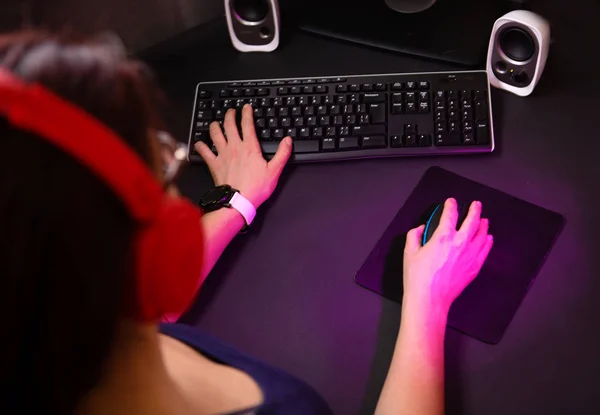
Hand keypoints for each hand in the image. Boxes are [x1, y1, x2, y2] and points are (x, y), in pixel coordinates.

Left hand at [194, 104, 292, 207]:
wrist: (238, 201)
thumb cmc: (256, 188)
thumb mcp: (274, 171)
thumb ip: (282, 154)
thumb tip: (288, 141)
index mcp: (249, 147)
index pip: (247, 124)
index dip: (247, 113)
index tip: (246, 107)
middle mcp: (234, 147)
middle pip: (229, 125)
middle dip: (230, 115)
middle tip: (231, 111)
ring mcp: (222, 155)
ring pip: (215, 134)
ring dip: (215, 126)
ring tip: (216, 123)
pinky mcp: (214, 164)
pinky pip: (204, 151)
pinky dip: (200, 146)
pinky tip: (199, 143)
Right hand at [402, 198, 493, 313]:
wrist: (430, 299)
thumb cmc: (417, 277)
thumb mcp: (409, 253)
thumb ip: (414, 236)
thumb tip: (420, 229)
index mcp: (443, 237)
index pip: (449, 215)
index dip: (451, 206)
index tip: (451, 202)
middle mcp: (460, 243)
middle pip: (472, 221)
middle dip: (474, 210)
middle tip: (476, 204)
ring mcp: (470, 255)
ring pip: (482, 235)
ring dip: (483, 225)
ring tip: (484, 220)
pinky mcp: (475, 267)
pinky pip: (485, 250)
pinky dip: (487, 242)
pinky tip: (488, 238)